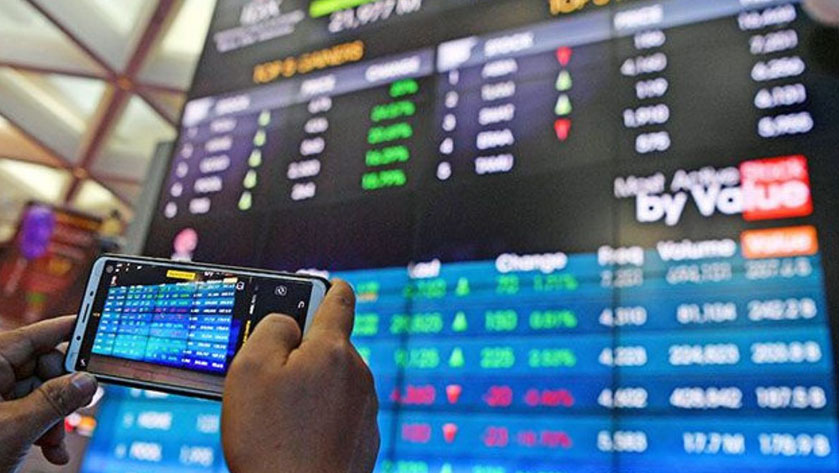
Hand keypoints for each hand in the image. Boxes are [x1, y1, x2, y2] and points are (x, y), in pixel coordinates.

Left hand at [0, 316, 97, 472]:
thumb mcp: (16, 427)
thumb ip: (55, 400)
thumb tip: (87, 381)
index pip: (35, 336)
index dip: (68, 332)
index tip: (96, 327)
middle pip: (42, 368)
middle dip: (61, 394)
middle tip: (74, 412)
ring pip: (38, 394)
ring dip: (53, 420)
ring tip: (53, 444)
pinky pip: (27, 412)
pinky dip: (41, 430)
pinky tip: (49, 449)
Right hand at [222, 280, 379, 472]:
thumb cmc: (271, 440)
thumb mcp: (250, 369)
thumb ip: (272, 329)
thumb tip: (288, 322)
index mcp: (333, 349)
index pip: (339, 298)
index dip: (324, 286)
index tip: (314, 285)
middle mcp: (358, 374)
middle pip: (330, 345)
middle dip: (302, 351)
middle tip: (267, 374)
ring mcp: (365, 409)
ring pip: (333, 381)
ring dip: (309, 386)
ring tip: (276, 415)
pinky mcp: (364, 438)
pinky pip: (339, 412)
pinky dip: (319, 416)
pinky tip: (294, 437)